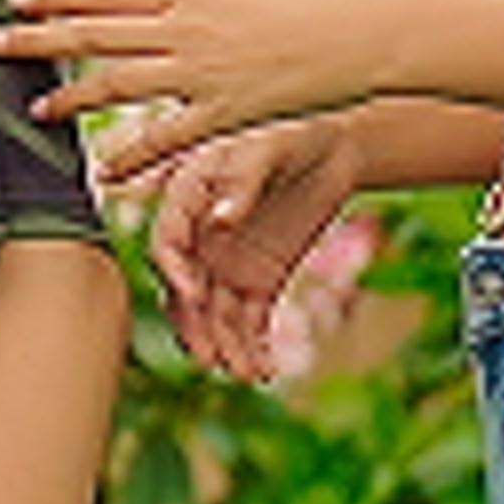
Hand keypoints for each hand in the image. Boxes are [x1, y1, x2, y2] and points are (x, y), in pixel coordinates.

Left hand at [0, 0, 395, 182]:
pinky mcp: (224, 111)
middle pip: (97, 29)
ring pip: (119, 81)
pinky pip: (166, 136)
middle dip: (41, 37)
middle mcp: (187, 24)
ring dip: (72, 95)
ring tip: (35, 107)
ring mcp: (202, 69)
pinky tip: (101, 169)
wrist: (361, 35)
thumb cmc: (316, 5)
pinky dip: (131, 153)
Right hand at [144, 115, 368, 380]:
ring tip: (245, 373)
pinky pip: (249, 322)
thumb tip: (220, 220)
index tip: (191, 293)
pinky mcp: (257, 282)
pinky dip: (254, 348)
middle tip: (211, 356)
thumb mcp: (270, 147)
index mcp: (189, 198)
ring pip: (215, 316)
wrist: (335, 147)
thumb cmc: (293, 131)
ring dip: (225, 347)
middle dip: (197, 326)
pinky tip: (265, 371)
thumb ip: (243, 180)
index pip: (168, 240)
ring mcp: (227, 264)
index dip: (175, 268)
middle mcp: (201, 239)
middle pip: (186, 291)